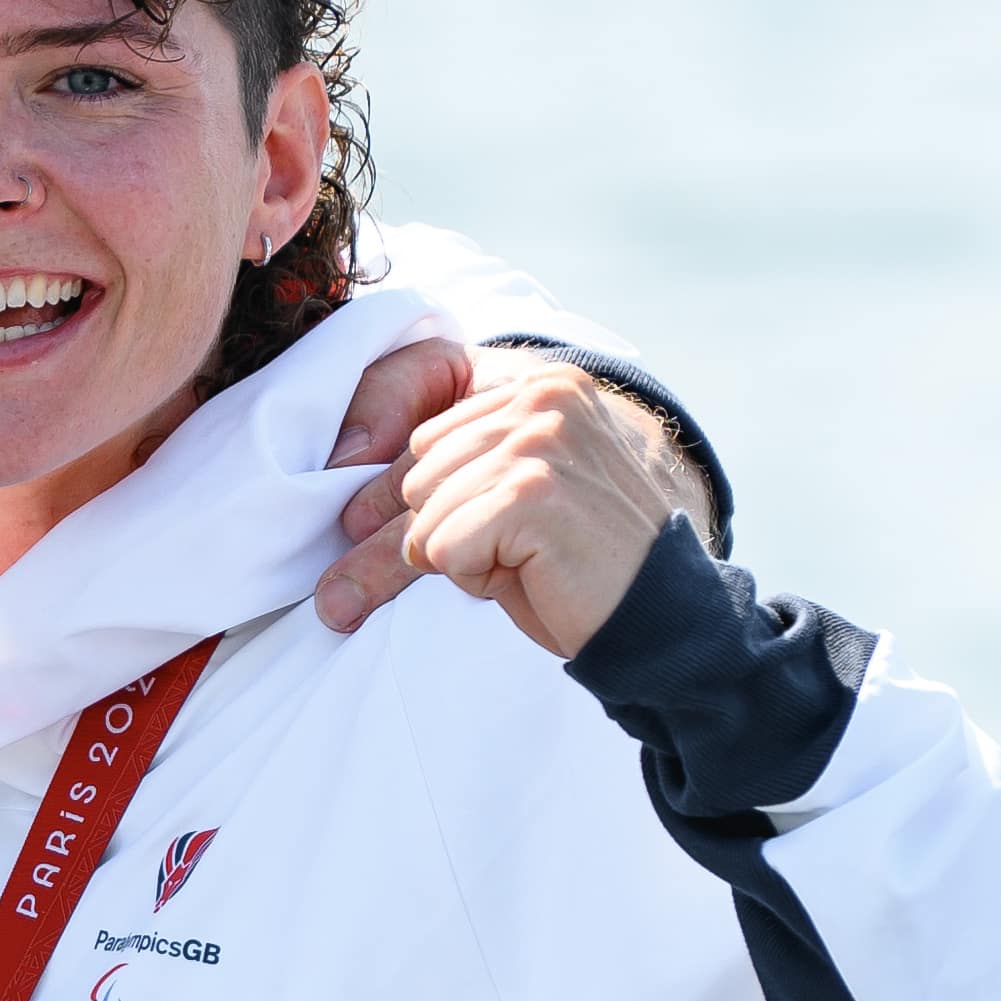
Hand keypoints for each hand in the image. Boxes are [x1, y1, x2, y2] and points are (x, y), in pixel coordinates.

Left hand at [313, 349, 706, 649]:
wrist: (661, 617)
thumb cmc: (577, 564)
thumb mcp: (502, 502)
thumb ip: (437, 482)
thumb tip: (339, 513)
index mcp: (535, 383)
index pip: (419, 428)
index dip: (425, 490)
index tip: (458, 520)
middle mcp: (539, 396)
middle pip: (412, 474)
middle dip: (445, 530)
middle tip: (517, 549)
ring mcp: (538, 438)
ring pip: (421, 514)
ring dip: (462, 556)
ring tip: (529, 559)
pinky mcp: (531, 491)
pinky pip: (439, 547)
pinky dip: (474, 576)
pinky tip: (531, 571)